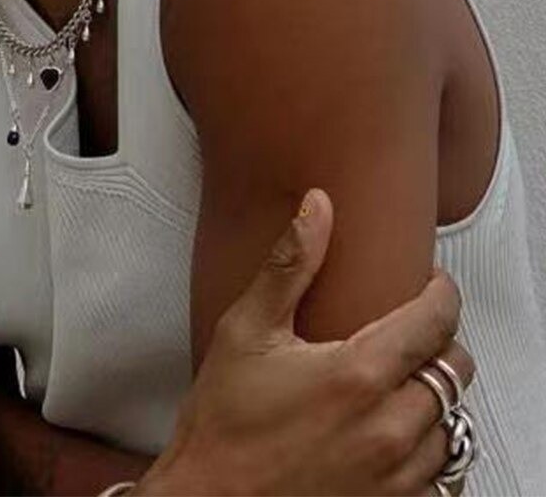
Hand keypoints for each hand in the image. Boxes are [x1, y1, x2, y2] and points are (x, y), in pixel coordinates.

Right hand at [132, 189, 473, 496]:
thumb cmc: (223, 421)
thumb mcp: (247, 329)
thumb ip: (290, 264)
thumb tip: (317, 208)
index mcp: (357, 374)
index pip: (435, 320)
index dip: (441, 292)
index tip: (432, 283)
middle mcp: (388, 427)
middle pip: (454, 368)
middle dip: (439, 340)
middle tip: (409, 329)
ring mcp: (395, 474)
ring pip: (454, 420)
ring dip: (436, 392)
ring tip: (401, 377)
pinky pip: (443, 471)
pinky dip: (431, 441)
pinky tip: (397, 428)